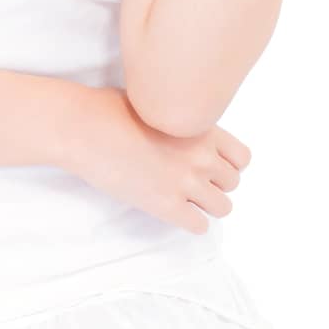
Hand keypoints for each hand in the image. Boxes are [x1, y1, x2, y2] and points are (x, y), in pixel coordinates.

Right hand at [61, 87, 249, 232]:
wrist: (85, 128)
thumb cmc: (112, 108)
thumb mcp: (159, 102)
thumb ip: (184, 120)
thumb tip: (189, 128)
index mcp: (202, 126)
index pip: (243, 157)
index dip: (228, 162)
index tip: (211, 162)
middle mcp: (200, 155)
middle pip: (233, 183)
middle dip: (215, 183)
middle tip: (191, 179)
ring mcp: (185, 182)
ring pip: (222, 207)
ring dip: (206, 204)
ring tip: (184, 196)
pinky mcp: (166, 205)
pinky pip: (199, 226)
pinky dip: (190, 220)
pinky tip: (172, 208)